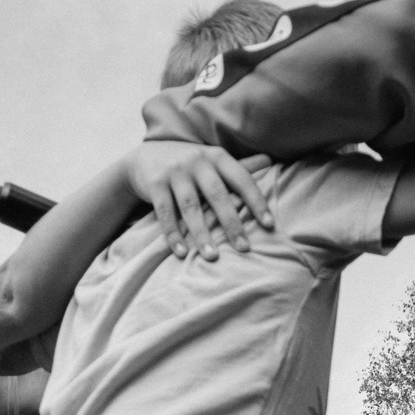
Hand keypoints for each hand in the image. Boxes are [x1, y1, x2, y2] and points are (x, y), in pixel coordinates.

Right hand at [123, 142, 274, 259]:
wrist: (145, 157)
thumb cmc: (190, 166)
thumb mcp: (213, 161)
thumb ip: (239, 166)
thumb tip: (270, 159)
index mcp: (217, 157)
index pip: (242, 179)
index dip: (256, 201)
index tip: (269, 225)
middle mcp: (197, 161)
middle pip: (217, 195)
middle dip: (231, 223)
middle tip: (244, 249)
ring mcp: (174, 172)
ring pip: (190, 206)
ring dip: (202, 234)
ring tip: (212, 257)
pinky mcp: (154, 183)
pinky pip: (165, 213)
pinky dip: (173, 234)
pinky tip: (182, 253)